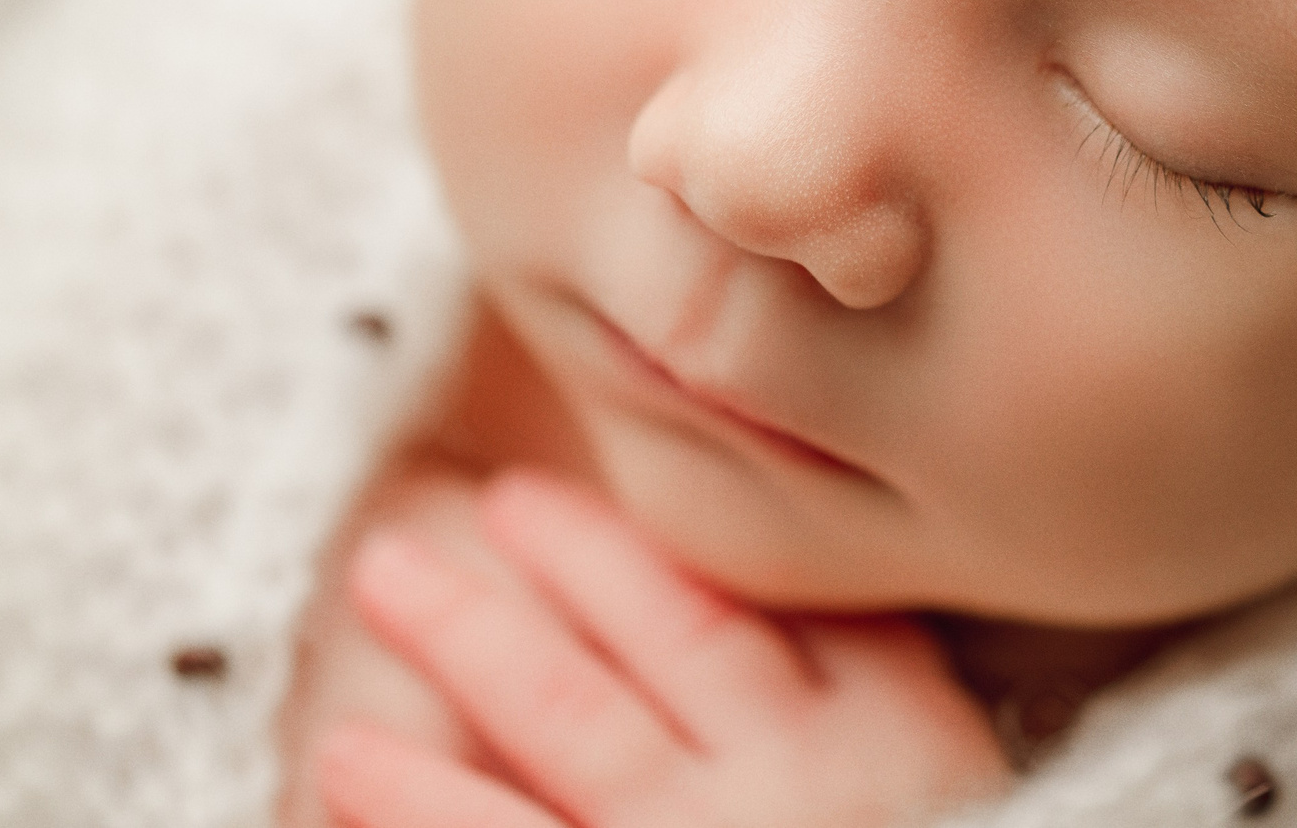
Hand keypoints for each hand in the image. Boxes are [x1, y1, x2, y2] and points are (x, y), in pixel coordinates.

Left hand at [319, 469, 1013, 827]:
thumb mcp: (954, 784)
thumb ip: (883, 694)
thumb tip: (772, 616)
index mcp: (898, 736)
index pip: (752, 607)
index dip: (638, 550)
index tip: (547, 501)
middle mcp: (796, 784)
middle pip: (645, 649)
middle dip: (539, 578)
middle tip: (438, 529)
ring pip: (567, 735)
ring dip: (462, 670)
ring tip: (374, 620)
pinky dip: (427, 815)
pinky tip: (341, 777)